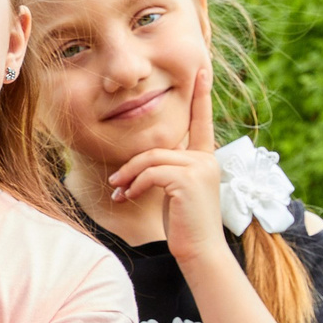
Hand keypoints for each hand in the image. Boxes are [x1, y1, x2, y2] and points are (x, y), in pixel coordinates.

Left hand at [106, 64, 227, 265]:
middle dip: (132, 166)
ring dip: (129, 177)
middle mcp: (206, 159)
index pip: (202, 121)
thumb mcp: (175, 191)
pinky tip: (128, 198)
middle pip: (157, 148)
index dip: (201, 95)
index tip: (202, 70)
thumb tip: (142, 164)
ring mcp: (199, 168)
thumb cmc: (184, 224)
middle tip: (116, 184)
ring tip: (118, 192)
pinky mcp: (187, 179)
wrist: (200, 252)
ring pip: (150, 160)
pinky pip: (150, 173)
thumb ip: (166, 170)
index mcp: (206, 158)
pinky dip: (134, 185)